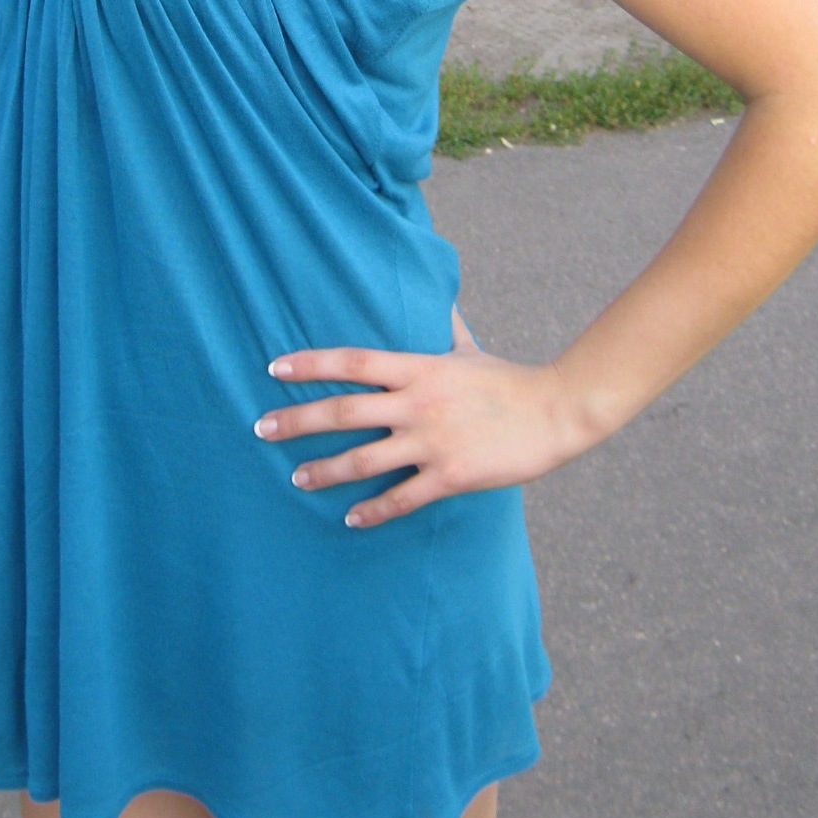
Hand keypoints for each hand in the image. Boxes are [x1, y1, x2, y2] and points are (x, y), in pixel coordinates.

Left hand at [255, 306, 593, 529]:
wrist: (555, 412)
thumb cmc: (508, 381)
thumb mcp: (468, 350)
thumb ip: (444, 329)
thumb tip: (438, 298)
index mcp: (419, 368)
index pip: (353, 362)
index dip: (311, 364)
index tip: (273, 369)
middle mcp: (418, 403)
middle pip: (344, 412)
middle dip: (298, 421)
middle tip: (261, 430)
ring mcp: (433, 441)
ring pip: (364, 460)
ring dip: (325, 471)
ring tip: (297, 479)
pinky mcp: (451, 475)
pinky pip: (402, 498)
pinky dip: (373, 511)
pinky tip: (351, 519)